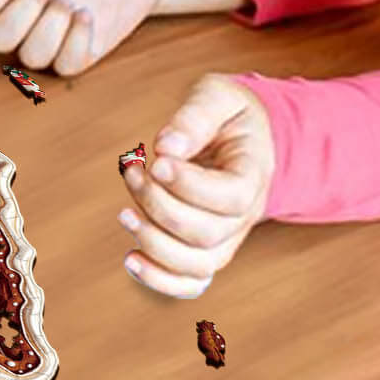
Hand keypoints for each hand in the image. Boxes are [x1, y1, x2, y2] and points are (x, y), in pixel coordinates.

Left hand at [118, 75, 275, 297]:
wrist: (245, 136)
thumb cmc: (228, 114)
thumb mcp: (218, 96)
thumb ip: (196, 116)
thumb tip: (167, 147)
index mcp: (254, 175)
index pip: (230, 197)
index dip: (188, 185)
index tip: (156, 160)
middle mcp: (245, 215)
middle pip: (207, 233)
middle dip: (159, 206)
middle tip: (133, 172)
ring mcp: (227, 237)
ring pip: (197, 264)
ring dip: (153, 242)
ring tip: (125, 213)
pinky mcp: (205, 248)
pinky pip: (191, 282)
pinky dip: (160, 280)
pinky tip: (130, 259)